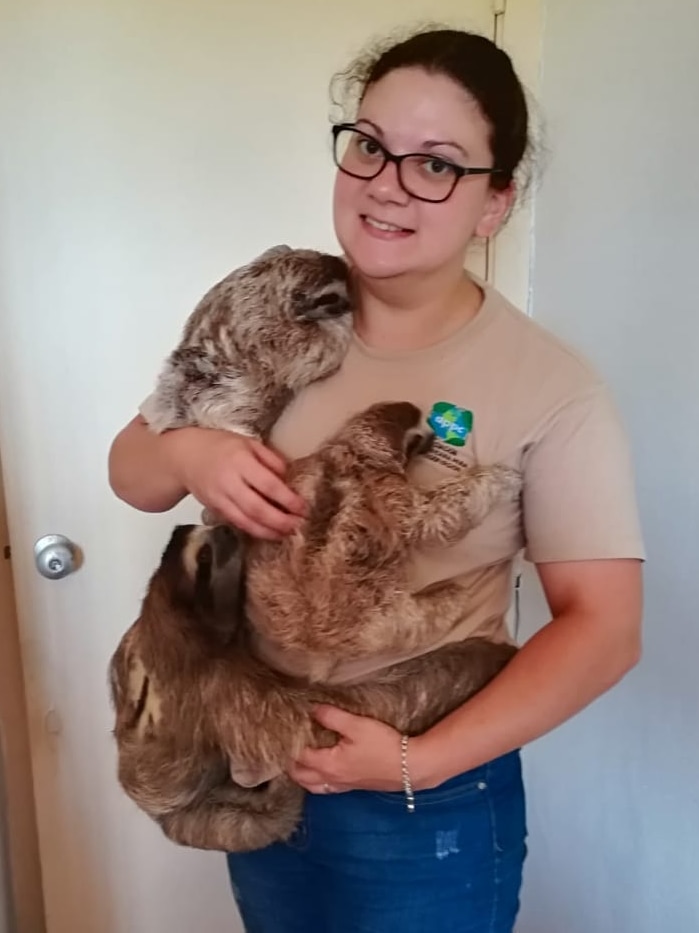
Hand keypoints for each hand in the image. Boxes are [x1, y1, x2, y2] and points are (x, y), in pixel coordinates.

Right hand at [169, 428, 305, 538]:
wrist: (185, 456)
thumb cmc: (221, 446)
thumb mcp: (249, 443)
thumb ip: (271, 460)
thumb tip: (291, 479)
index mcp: (240, 461)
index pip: (268, 484)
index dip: (287, 499)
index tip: (303, 507)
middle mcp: (229, 481)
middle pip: (257, 508)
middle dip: (280, 521)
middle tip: (299, 525)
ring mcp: (220, 498)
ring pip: (246, 521)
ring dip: (269, 531)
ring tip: (287, 534)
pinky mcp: (214, 509)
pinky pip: (237, 523)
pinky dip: (254, 531)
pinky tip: (269, 533)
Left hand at [287, 705, 405, 793]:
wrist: (410, 768)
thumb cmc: (383, 745)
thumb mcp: (357, 725)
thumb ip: (332, 717)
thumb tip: (312, 709)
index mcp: (327, 764)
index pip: (298, 756)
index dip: (288, 743)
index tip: (281, 730)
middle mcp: (331, 779)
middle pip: (300, 776)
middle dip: (289, 763)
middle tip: (285, 746)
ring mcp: (342, 785)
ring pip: (311, 785)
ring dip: (301, 774)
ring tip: (297, 760)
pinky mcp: (353, 787)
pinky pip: (325, 788)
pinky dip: (316, 781)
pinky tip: (320, 772)